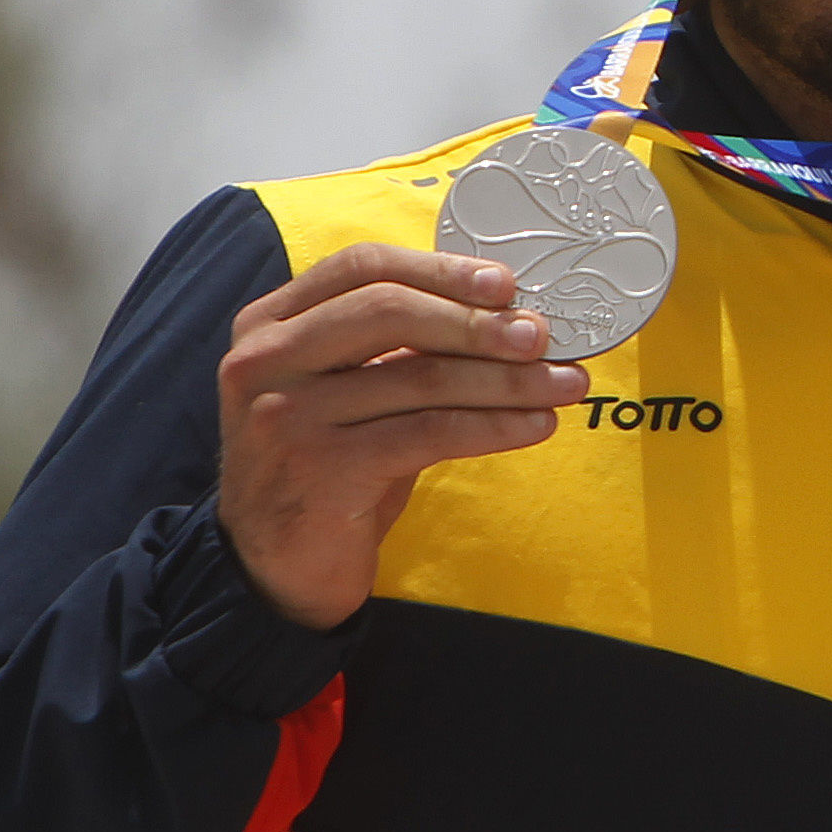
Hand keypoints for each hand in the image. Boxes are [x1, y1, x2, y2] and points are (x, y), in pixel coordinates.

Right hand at [215, 244, 585, 630]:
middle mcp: (266, 360)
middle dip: (478, 322)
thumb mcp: (353, 391)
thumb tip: (511, 316)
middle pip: (389, 310)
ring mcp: (286, 413)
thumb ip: (402, 346)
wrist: (278, 564)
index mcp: (270, 323)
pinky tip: (535, 426)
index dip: (440, 269)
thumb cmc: (333, 464)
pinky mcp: (322, 468)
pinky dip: (494, 425)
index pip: (362, 267)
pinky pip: (431, 432)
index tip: (506, 285)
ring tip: (565, 384)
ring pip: (421, 376)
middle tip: (542, 336)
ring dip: (507, 380)